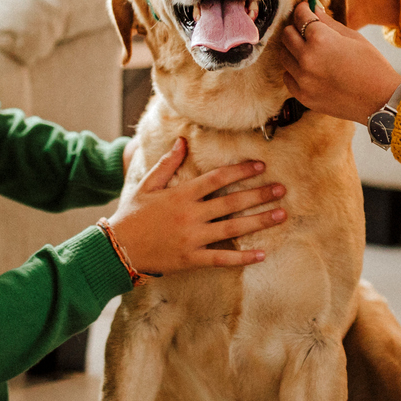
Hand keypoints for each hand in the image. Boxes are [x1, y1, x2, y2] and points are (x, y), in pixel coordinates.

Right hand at [106, 139, 285, 274]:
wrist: (117, 249)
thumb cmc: (132, 215)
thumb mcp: (146, 185)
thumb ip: (166, 164)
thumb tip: (182, 141)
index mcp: (181, 195)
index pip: (217, 178)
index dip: (240, 170)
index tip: (260, 166)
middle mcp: (190, 215)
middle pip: (231, 202)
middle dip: (259, 194)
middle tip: (282, 189)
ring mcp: (192, 238)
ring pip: (232, 228)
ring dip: (259, 221)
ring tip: (281, 214)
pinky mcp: (191, 259)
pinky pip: (221, 258)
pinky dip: (242, 258)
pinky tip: (261, 255)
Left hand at [280, 3, 400, 124]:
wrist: (381, 101)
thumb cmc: (372, 66)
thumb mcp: (353, 38)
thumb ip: (329, 22)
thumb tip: (314, 8)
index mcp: (321, 39)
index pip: (300, 16)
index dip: (303, 9)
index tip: (306, 9)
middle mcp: (307, 58)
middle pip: (287, 34)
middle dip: (295, 28)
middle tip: (306, 29)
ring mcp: (302, 79)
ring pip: (284, 55)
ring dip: (293, 49)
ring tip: (308, 50)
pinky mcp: (303, 96)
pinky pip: (288, 77)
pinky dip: (294, 70)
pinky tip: (308, 69)